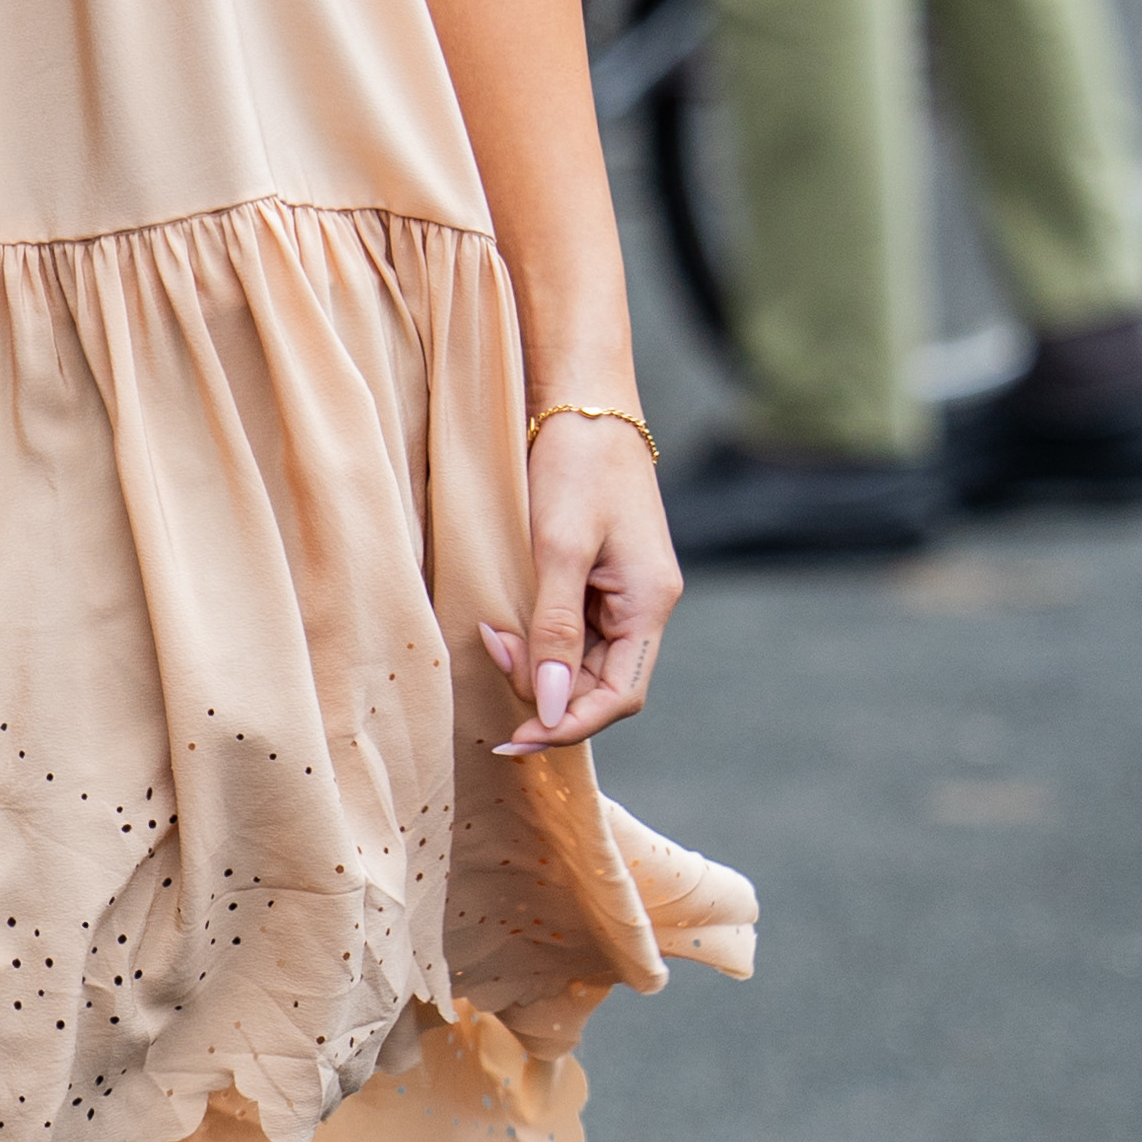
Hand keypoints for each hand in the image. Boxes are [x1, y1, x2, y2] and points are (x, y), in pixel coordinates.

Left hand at [482, 412, 677, 757]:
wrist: (583, 403)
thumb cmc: (577, 465)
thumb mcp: (559, 548)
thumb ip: (555, 629)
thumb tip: (550, 706)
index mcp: (649, 604)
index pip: (620, 697)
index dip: (570, 726)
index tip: (518, 738)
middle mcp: (644, 608)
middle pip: (598, 686)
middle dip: (544, 692)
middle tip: (491, 657)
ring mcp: (623, 596)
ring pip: (581, 665)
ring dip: (536, 666)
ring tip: (492, 637)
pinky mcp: (600, 582)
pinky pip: (571, 634)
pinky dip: (537, 640)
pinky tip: (505, 625)